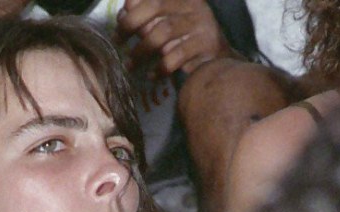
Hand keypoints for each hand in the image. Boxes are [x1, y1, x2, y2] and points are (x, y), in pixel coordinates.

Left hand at [117, 0, 231, 76]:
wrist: (221, 64)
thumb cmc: (188, 45)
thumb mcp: (169, 27)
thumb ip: (148, 19)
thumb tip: (124, 13)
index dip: (133, 6)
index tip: (118, 23)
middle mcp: (193, 5)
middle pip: (156, 7)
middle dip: (131, 24)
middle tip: (118, 42)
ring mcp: (201, 23)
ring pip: (163, 32)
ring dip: (142, 50)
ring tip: (130, 65)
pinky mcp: (207, 45)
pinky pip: (176, 56)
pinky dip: (160, 67)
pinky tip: (152, 75)